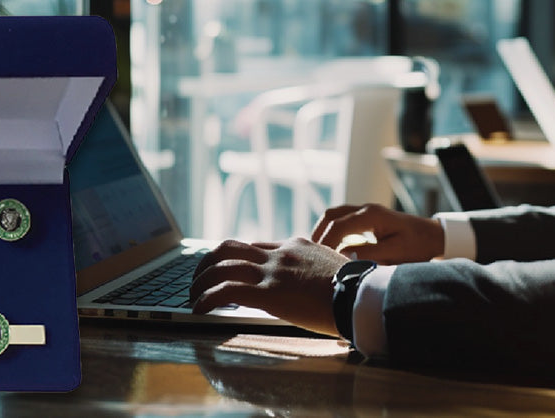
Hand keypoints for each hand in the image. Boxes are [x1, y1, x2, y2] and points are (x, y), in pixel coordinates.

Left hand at [189, 237, 347, 335]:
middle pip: (229, 248)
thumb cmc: (355, 288)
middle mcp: (279, 253)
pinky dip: (207, 298)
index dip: (235, 259)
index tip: (225, 270)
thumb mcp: (333, 268)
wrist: (361, 294)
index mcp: (295, 246)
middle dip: (208, 262)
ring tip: (193, 295)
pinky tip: (198, 309)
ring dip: (201, 280)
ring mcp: (272, 271)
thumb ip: (316, 269)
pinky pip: (225, 291)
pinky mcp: (267, 293)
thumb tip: (313, 282)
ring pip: (221, 266)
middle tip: (199, 278)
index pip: (255, 246)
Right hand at [312, 203, 444, 264]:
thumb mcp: (394, 253)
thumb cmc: (417, 246)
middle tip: (312, 255)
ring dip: (324, 231)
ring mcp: (366, 211)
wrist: (433, 237)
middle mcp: (366, 209)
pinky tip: (331, 248)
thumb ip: (368, 254)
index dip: (325, 243)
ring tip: (317, 252)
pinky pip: (343, 220)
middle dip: (319, 234)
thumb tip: (343, 256)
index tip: (319, 260)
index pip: (338, 226)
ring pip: (335, 215)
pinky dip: (333, 231)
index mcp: (372, 215)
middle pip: (331, 215)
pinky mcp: (367, 218)